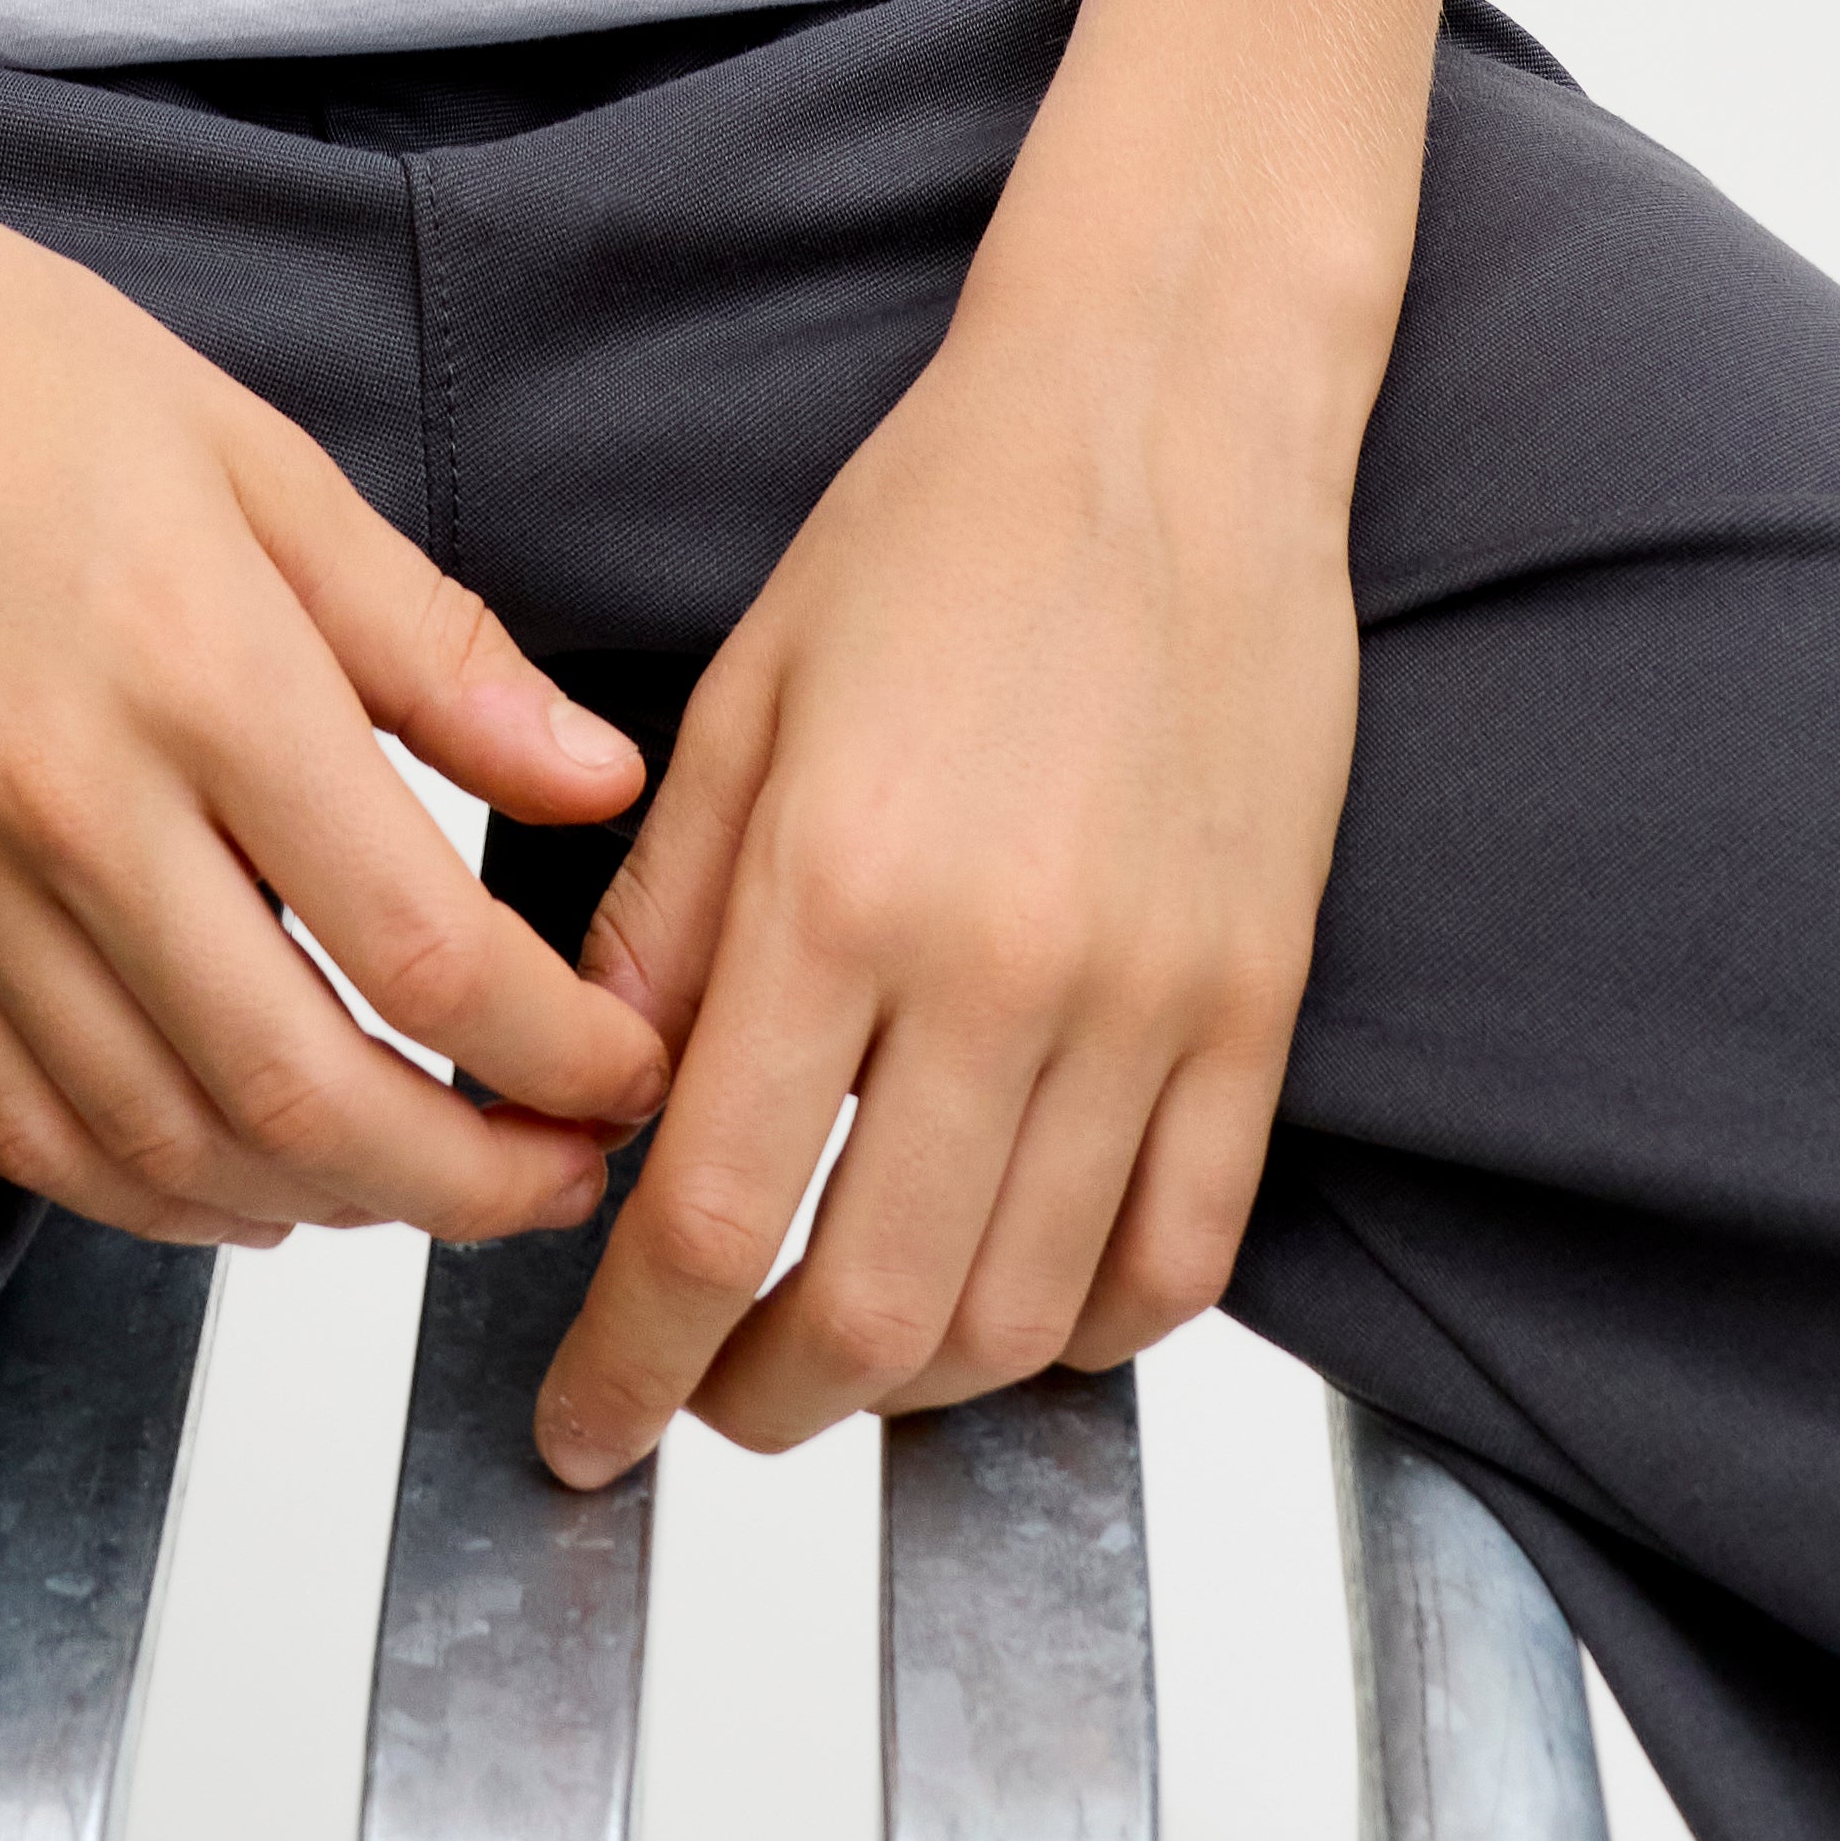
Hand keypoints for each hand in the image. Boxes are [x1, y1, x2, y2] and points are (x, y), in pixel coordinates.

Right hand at [0, 42, 673, 1246]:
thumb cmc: (10, 365)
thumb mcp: (266, 461)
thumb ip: (437, 645)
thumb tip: (600, 781)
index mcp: (202, 673)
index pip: (423, 947)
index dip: (557, 1052)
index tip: (631, 1070)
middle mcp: (72, 808)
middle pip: (304, 1093)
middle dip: (470, 1181)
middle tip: (564, 1177)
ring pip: (164, 1145)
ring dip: (326, 1207)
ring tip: (431, 1180)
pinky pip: (20, 1129)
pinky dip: (150, 1198)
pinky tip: (246, 1183)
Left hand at [529, 275, 1359, 1478]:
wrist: (1166, 416)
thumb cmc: (947, 525)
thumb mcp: (743, 701)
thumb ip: (662, 921)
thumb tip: (592, 1108)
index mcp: (837, 886)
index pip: (712, 1218)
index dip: (628, 1360)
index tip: (581, 1424)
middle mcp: (999, 971)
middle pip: (866, 1313)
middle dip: (751, 1403)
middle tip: (695, 1400)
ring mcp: (1149, 1002)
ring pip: (1020, 1318)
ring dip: (906, 1387)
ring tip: (832, 1357)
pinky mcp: (1259, 1005)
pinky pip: (1179, 1259)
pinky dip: (1082, 1334)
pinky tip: (1006, 1309)